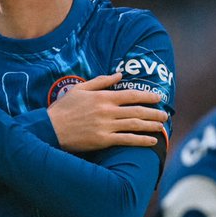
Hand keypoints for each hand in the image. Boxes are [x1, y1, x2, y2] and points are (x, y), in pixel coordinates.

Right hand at [48, 73, 167, 150]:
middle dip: (154, 112)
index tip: (158, 97)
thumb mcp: (80, 89)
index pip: (131, 94)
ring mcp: (106, 126)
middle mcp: (107, 111)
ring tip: (162, 126)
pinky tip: (151, 141)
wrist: (50, 129)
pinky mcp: (103, 140)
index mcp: (103, 97)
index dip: (147, 96)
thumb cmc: (63, 109)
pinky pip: (126, 140)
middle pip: (137, 110)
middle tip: (165, 114)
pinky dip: (140, 140)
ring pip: (134, 125)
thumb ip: (101, 81)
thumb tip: (118, 75)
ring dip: (151, 126)